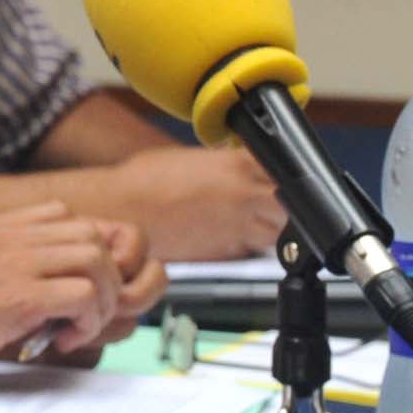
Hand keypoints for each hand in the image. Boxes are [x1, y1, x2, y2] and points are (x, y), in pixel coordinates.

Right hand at [0, 202, 136, 388]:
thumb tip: (43, 279)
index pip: (69, 216)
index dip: (86, 255)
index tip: (74, 291)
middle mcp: (4, 237)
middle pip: (93, 235)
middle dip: (105, 279)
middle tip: (84, 315)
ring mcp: (11, 264)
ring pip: (97, 262)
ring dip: (101, 302)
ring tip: (75, 329)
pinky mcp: (16, 298)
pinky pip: (84, 296)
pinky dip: (87, 323)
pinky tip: (62, 341)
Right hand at [86, 144, 285, 264]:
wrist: (119, 210)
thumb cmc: (144, 180)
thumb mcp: (192, 158)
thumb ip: (224, 163)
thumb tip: (243, 168)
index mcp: (236, 165)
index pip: (285, 168)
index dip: (289, 173)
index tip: (288, 176)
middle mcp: (242, 196)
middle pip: (293, 207)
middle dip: (289, 206)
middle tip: (276, 203)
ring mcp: (235, 228)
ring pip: (277, 234)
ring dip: (273, 229)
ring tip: (254, 221)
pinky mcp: (223, 254)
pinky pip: (248, 250)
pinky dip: (245, 245)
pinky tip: (228, 234)